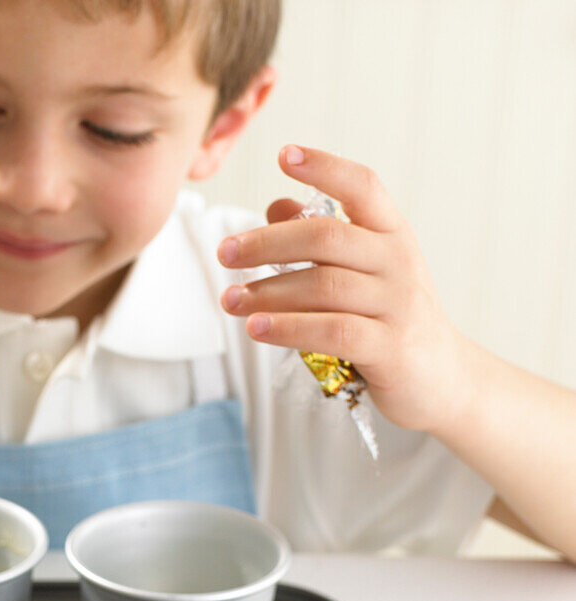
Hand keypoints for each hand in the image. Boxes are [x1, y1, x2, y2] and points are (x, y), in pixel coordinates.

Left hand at [217, 145, 471, 433]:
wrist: (441, 379)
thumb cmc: (389, 319)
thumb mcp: (361, 273)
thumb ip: (321, 240)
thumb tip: (276, 205)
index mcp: (391, 234)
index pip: (363, 186)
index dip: (325, 166)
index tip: (284, 154)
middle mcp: (397, 262)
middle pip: (326, 237)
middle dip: (268, 242)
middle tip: (225, 253)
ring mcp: (396, 305)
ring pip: (323, 287)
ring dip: (268, 292)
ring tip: (230, 300)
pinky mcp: (389, 348)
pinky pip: (332, 332)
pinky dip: (289, 329)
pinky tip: (257, 329)